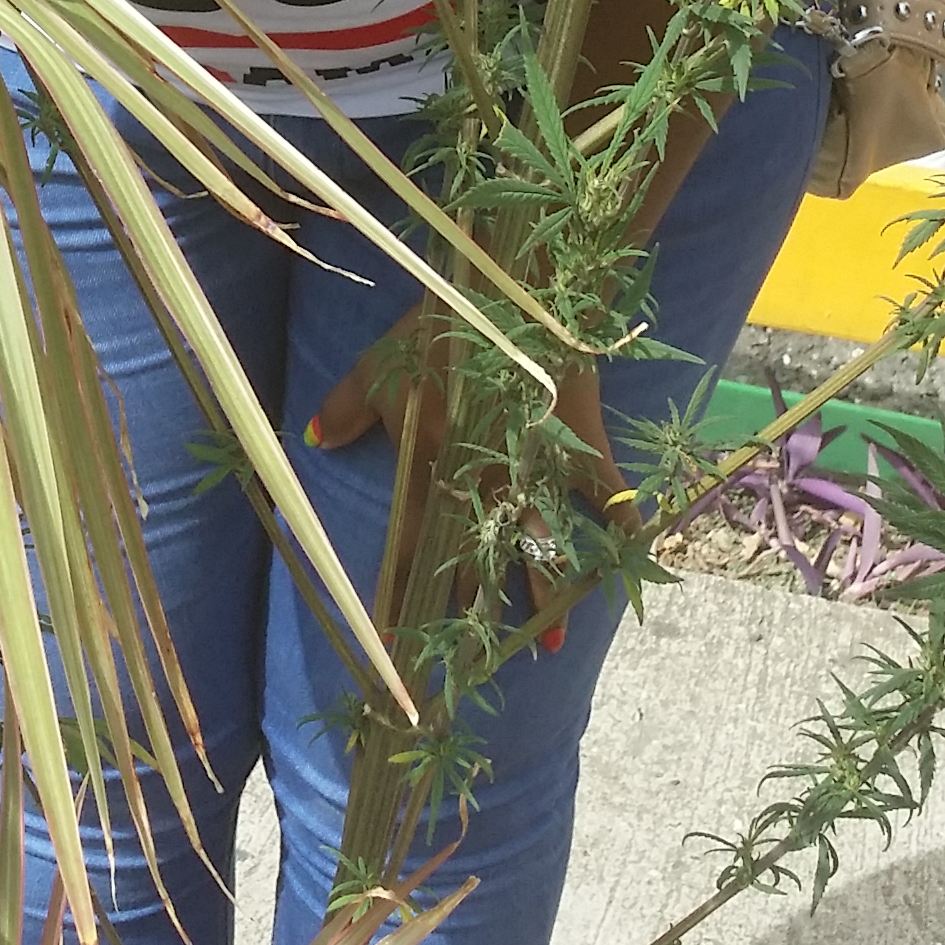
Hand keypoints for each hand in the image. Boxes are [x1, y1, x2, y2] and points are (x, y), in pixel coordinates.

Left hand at [304, 297, 625, 652]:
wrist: (513, 286)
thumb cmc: (439, 323)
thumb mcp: (380, 362)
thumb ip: (347, 406)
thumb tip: (316, 441)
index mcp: (434, 460)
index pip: (413, 539)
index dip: (402, 586)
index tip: (394, 638)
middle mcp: (484, 476)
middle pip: (478, 553)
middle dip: (472, 609)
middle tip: (472, 659)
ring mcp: (535, 462)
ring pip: (538, 541)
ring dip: (544, 591)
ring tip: (550, 641)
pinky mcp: (578, 440)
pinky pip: (604, 491)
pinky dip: (620, 523)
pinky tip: (629, 558)